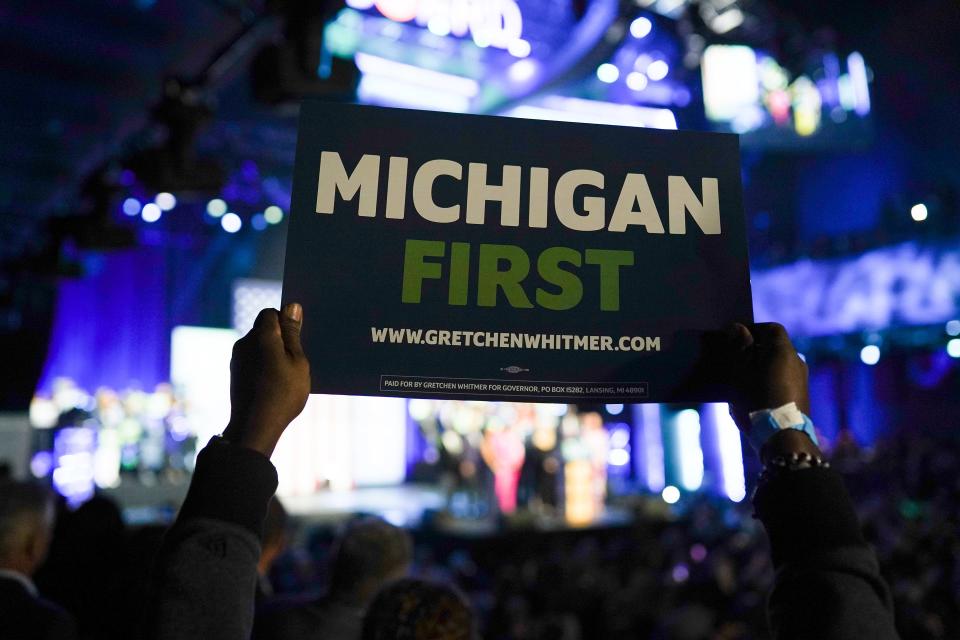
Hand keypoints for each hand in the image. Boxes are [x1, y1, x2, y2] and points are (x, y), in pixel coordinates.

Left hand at [223, 303, 310, 456]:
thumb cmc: (282, 394)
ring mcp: (237, 359)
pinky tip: (274, 384)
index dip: (285, 322)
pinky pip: (252, 361)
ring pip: (258, 347)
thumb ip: (293, 333)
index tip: (297, 341)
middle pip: (263, 329)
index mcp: (261, 335)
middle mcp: (244, 343)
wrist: (254, 427)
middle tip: (295, 360)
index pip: (271, 313)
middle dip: (279, 339)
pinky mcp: (235, 374)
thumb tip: (291, 307)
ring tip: (285, 376)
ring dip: (271, 354)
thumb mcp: (297, 362)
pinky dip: (263, 367)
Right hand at [725, 322, 809, 429]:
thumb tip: (737, 327)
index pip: (772, 328)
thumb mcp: (741, 372)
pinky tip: (754, 394)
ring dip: (761, 366)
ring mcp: (802, 380)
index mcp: (783, 351)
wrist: (782, 438)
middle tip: (735, 360)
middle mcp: (797, 361)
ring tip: (741, 379)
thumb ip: (740, 348)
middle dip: (755, 350)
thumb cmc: (757, 401)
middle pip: (775, 347)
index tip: (734, 339)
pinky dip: (768, 380)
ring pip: (778, 364)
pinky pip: (782, 379)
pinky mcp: (801, 396)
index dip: (753, 330)